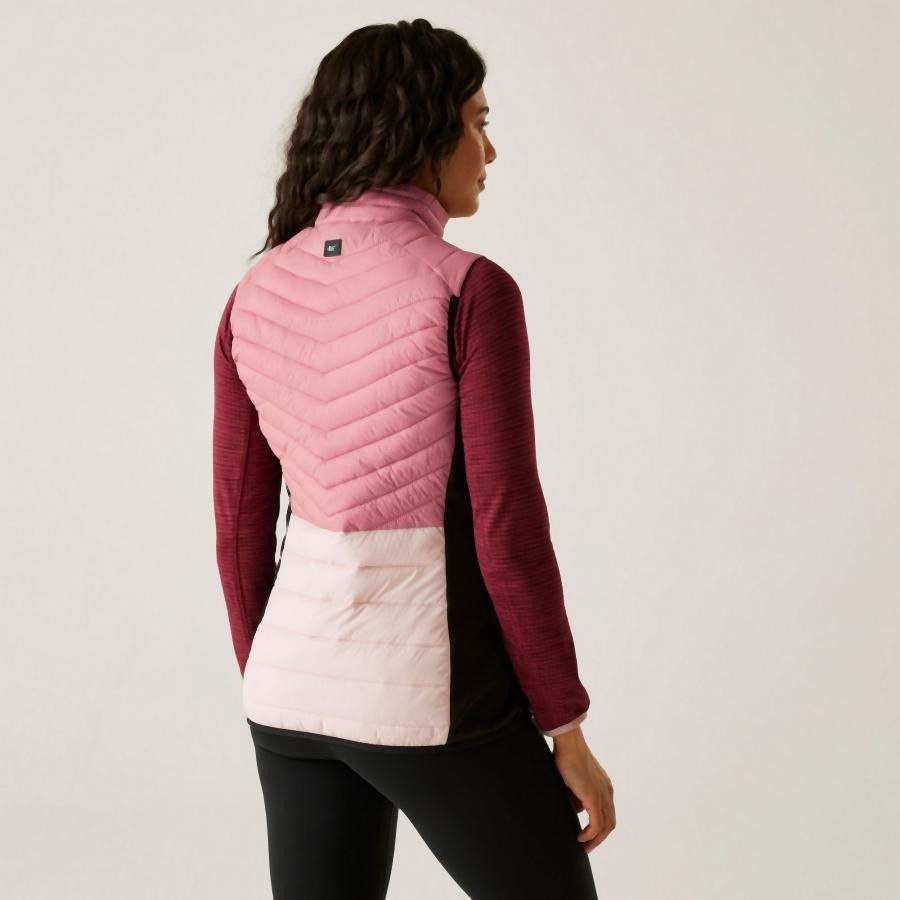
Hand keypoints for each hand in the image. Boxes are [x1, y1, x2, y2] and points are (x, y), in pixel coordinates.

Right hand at [552, 728, 615, 852]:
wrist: (569, 744)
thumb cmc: (568, 757)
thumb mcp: (575, 781)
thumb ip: (578, 795)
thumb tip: (577, 809)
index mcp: (604, 787)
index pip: (607, 813)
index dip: (599, 827)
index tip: (588, 835)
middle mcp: (607, 792)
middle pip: (610, 823)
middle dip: (599, 838)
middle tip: (587, 847)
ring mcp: (602, 795)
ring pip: (605, 826)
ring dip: (595, 840)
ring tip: (584, 846)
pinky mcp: (593, 797)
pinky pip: (596, 824)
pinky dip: (589, 834)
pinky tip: (580, 837)